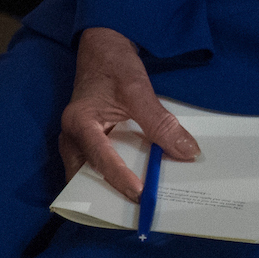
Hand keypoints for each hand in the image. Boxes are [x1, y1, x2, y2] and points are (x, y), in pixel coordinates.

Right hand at [59, 26, 197, 198]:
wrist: (102, 48)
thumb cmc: (115, 65)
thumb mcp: (139, 90)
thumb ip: (160, 122)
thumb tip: (187, 151)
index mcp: (79, 123)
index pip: (99, 158)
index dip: (119, 177)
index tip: (139, 194)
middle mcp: (71, 137)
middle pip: (86, 174)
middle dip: (107, 193)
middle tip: (136, 209)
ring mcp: (75, 141)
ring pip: (88, 173)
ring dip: (107, 187)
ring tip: (135, 202)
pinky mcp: (86, 141)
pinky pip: (95, 164)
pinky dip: (111, 174)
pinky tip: (133, 181)